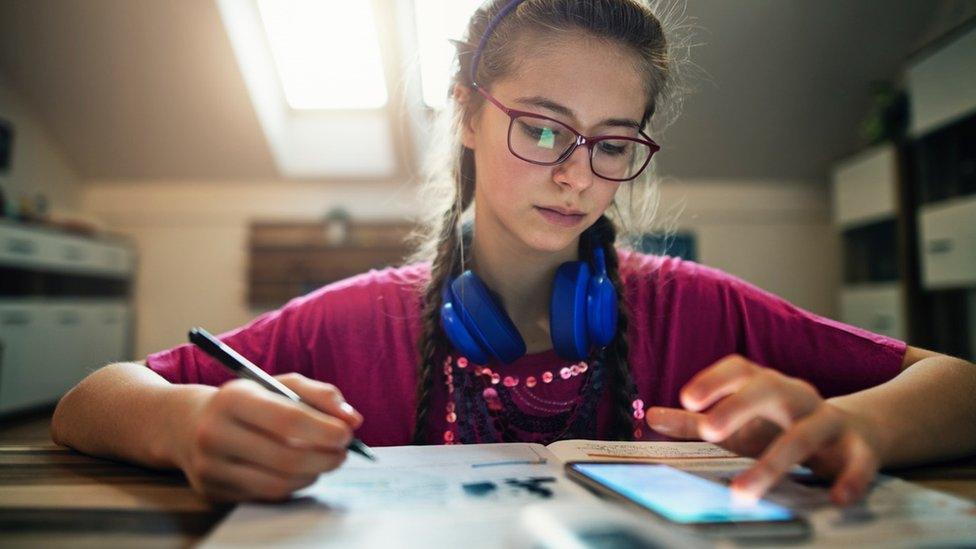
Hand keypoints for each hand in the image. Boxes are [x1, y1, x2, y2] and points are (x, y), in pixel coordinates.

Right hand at [175, 373, 362, 501]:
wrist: (186, 424)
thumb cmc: (245, 401)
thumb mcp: (277, 384)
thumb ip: (319, 394)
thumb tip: (352, 419)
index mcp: (233, 399)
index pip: (288, 420)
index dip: (324, 430)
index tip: (347, 434)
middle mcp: (216, 434)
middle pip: (286, 458)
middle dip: (325, 458)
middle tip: (342, 452)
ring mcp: (212, 467)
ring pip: (279, 483)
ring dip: (313, 474)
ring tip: (324, 460)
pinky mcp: (214, 491)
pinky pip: (267, 495)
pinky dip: (294, 485)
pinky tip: (301, 472)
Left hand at [645, 354, 882, 504]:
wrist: (856, 432)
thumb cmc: (781, 427)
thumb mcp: (738, 424)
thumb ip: (695, 422)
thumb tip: (651, 417)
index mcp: (766, 385)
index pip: (740, 368)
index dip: (714, 380)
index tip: (687, 398)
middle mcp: (798, 396)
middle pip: (771, 388)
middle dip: (739, 407)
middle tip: (710, 430)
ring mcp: (830, 421)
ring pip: (805, 432)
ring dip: (775, 462)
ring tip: (743, 492)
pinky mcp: (860, 450)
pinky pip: (859, 463)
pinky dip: (850, 479)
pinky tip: (836, 499)